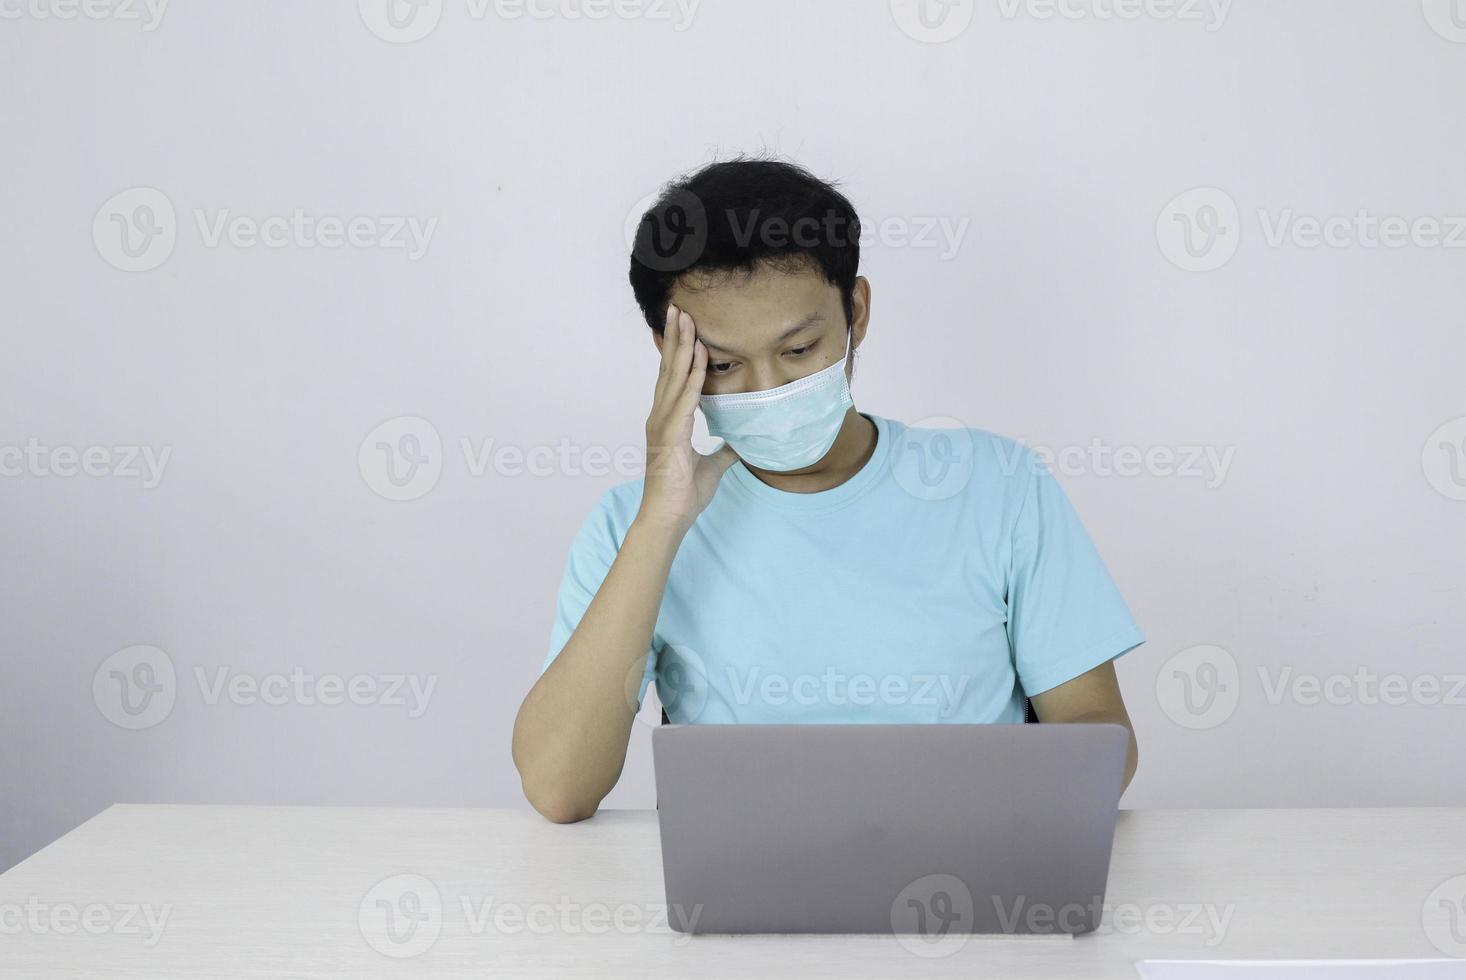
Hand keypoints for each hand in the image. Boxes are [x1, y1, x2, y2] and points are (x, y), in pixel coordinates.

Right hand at [637, 305, 738, 535]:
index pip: (674, 378)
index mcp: (668, 421)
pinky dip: (692, 377)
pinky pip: (683, 400)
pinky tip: (699, 358)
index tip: (685, 327)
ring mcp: (663, 424)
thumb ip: (723, 451)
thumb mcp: (711, 468)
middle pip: (668, 369)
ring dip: (681, 347)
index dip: (679, 352)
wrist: (668, 519)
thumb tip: (738, 444)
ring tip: (686, 320)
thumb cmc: (683, 495)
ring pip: (673, 377)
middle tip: (679, 309)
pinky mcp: (670, 435)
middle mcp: (661, 417)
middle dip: (674, 337)